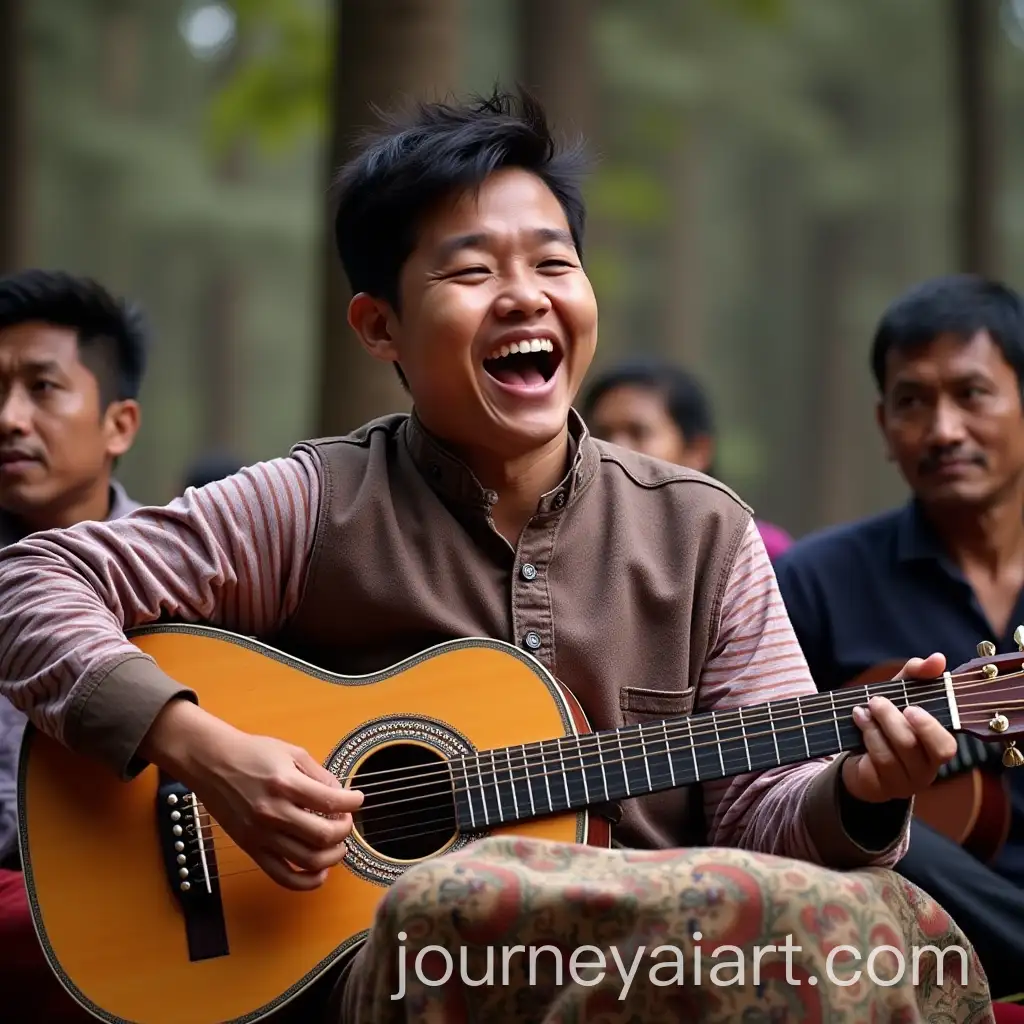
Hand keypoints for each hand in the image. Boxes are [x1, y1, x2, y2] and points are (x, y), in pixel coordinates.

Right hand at [141, 699, 362, 890]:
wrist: (212, 763)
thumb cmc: (251, 753)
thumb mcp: (291, 753)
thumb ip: (319, 774)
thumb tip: (341, 794)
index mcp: (285, 784)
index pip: (332, 802)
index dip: (353, 802)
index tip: (357, 799)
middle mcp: (273, 812)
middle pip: (323, 835)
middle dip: (344, 830)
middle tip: (345, 822)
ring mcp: (261, 834)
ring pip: (308, 860)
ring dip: (332, 856)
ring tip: (337, 845)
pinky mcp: (251, 848)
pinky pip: (282, 876)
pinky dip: (306, 881)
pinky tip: (320, 872)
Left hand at [841, 652, 958, 803]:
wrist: (860, 758)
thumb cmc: (888, 724)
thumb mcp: (900, 695)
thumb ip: (917, 675)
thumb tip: (938, 658)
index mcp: (936, 748)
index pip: (945, 746)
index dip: (930, 728)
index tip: (911, 707)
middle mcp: (925, 769)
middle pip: (913, 747)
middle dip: (892, 720)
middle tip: (876, 700)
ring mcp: (903, 781)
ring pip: (892, 755)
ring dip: (874, 726)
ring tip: (862, 708)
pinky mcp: (881, 787)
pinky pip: (875, 762)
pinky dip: (865, 736)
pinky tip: (858, 719)